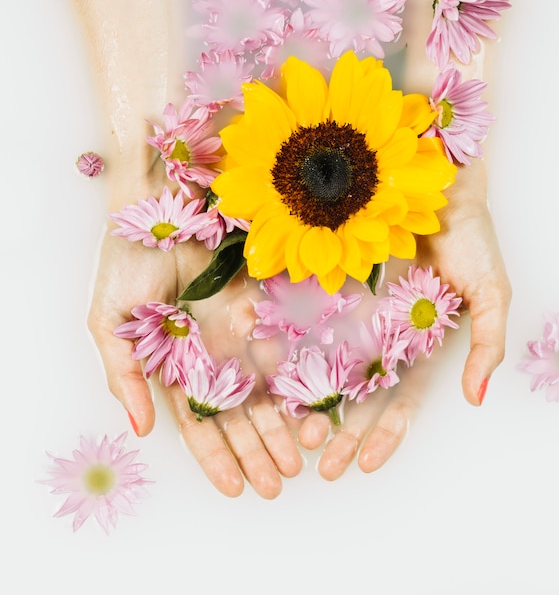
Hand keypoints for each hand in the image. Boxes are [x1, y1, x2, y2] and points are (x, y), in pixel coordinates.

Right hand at [88, 181, 301, 499]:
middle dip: (255, 451)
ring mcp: (235, 334)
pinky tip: (310, 410)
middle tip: (278, 485)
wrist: (158, 207)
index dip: (214, 456)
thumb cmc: (126, 264)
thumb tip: (140, 430)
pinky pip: (281, 349)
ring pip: (263, 390)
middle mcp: (208, 357)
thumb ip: (125, 377)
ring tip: (300, 460)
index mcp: (173, 367)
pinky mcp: (258, 309)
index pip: (197, 423)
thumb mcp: (110, 326)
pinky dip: (295, 381)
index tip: (233, 488)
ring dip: (280, 427)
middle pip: (236, 415)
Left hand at [294, 160, 511, 479]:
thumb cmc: (471, 240)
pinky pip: (311, 324)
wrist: (437, 186)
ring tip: (296, 435)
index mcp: (419, 346)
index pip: (400, 400)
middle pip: (360, 395)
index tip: (364, 463)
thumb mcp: (490, 294)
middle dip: (343, 432)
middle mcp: (385, 337)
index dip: (385, 433)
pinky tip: (278, 381)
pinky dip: (295, 354)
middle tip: (319, 464)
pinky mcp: (333, 287)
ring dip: (315, 404)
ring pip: (330, 367)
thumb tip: (475, 397)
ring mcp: (357, 313)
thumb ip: (487, 345)